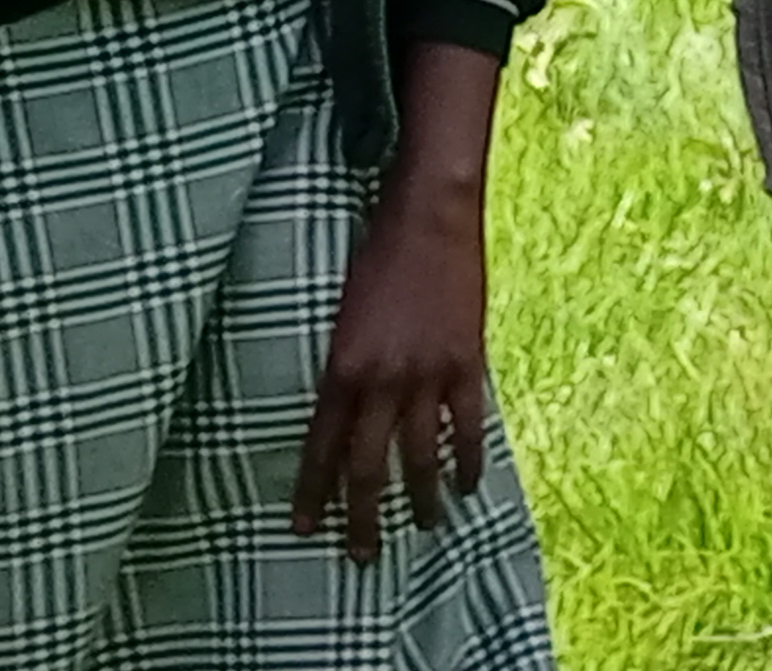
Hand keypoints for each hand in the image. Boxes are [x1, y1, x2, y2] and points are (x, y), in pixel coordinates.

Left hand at [291, 165, 497, 562]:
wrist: (427, 214)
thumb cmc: (377, 253)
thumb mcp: (345, 314)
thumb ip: (347, 366)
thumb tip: (348, 411)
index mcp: (342, 367)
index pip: (321, 447)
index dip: (312, 492)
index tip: (303, 527)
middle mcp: (381, 380)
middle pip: (368, 467)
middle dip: (361, 517)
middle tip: (359, 556)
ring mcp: (427, 375)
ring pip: (421, 458)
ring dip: (420, 500)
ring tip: (422, 527)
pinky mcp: (466, 364)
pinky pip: (467, 428)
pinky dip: (468, 462)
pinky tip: (468, 487)